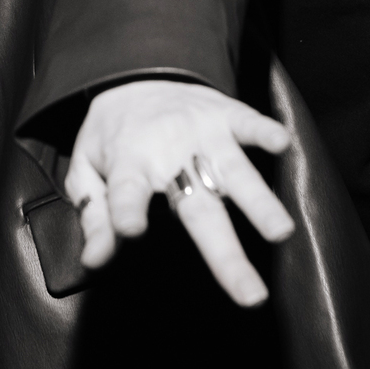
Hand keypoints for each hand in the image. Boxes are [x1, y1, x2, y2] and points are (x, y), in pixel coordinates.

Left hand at [64, 80, 293, 306]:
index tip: (131, 231)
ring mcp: (202, 133)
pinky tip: (283, 144)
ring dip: (259, 203)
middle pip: (198, 210)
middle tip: (250, 294)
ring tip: (281, 232)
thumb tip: (94, 263)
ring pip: (234, 173)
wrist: (134, 74)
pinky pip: (248, 122)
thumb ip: (94, 217)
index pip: (125, 192)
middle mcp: (169, 152)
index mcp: (129, 164)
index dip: (124, 210)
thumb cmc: (113, 135)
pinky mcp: (226, 115)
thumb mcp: (86, 170)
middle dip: (224, 253)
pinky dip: (265, 131)